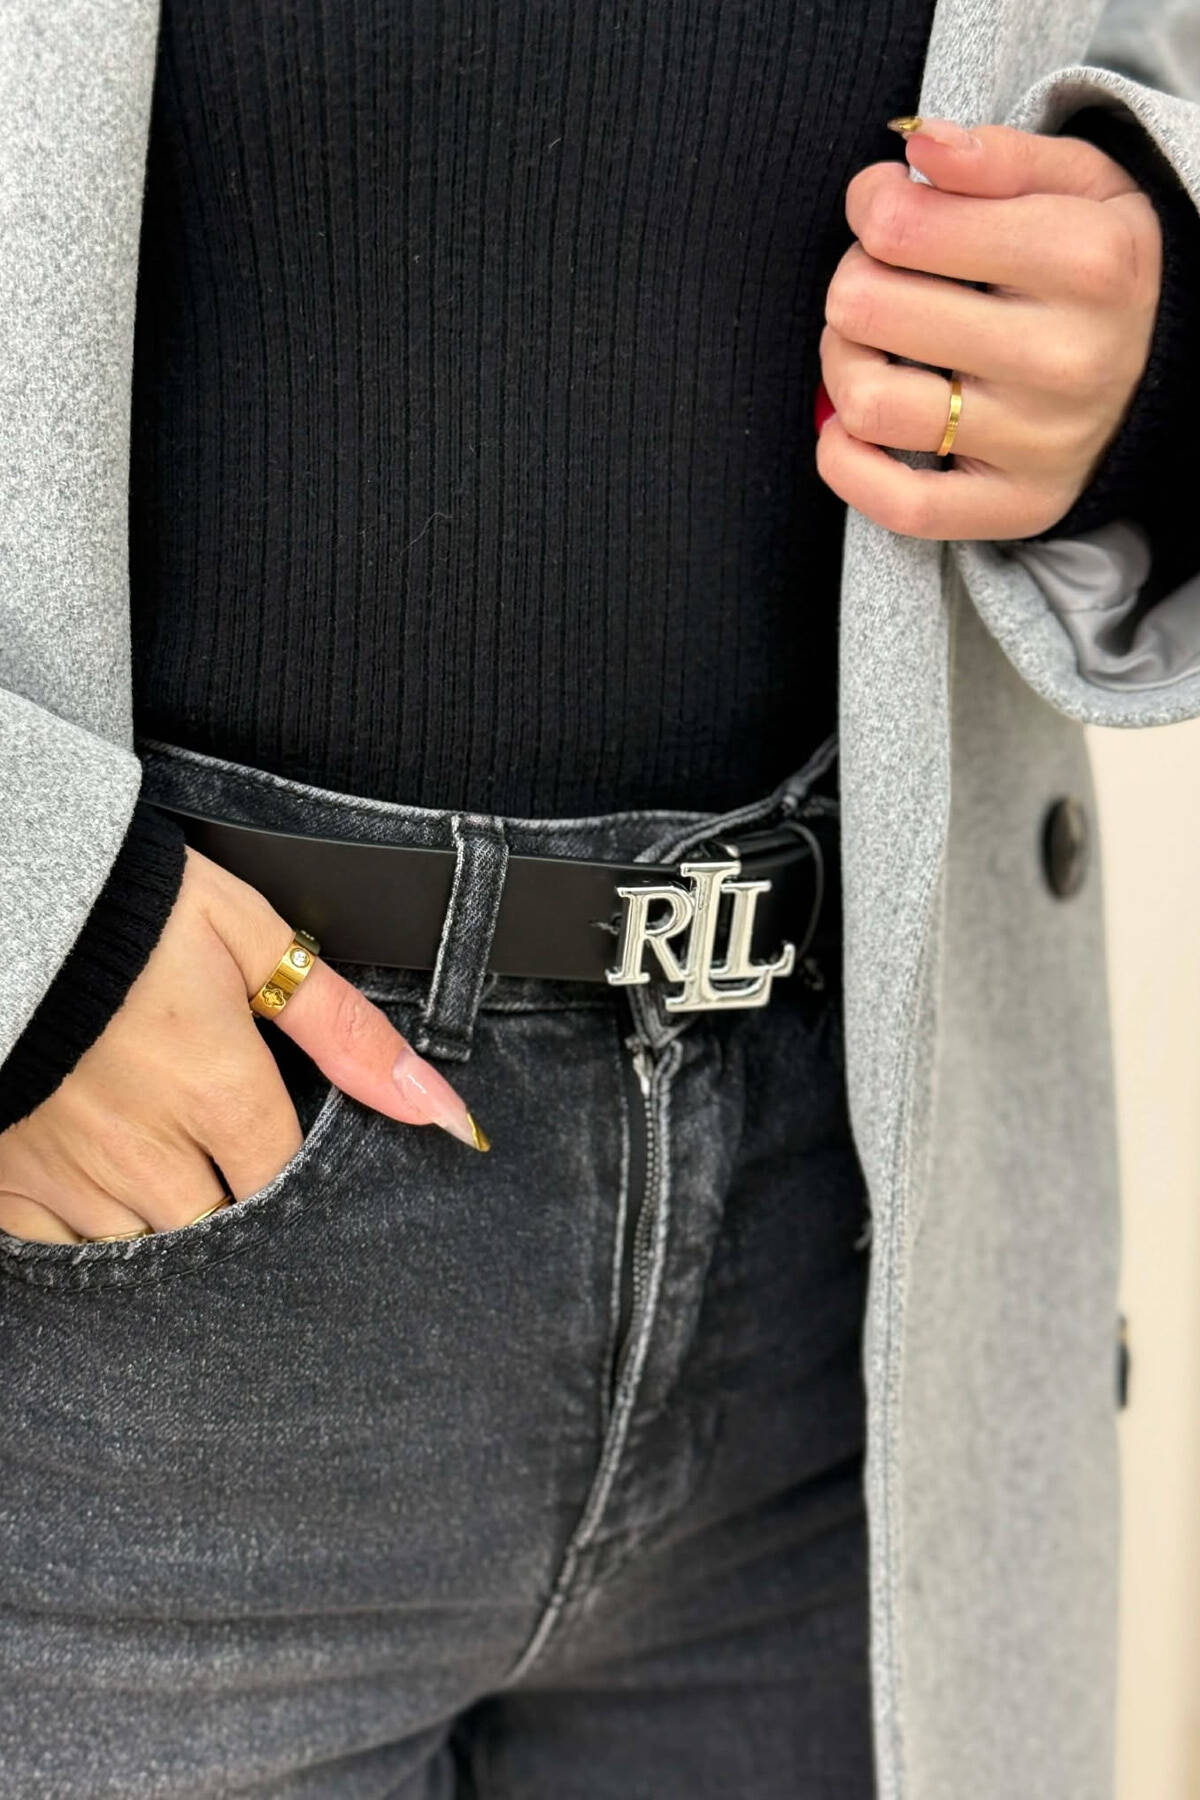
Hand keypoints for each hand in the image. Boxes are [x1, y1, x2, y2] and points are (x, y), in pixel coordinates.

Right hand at [0, 846, 485, 1243]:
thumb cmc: (128, 909)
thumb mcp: (252, 941)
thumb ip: (345, 1031)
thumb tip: (435, 1106)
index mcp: (220, 1094)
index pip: (288, 1186)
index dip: (297, 1180)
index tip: (287, 1157)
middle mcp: (149, 1152)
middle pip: (222, 1231)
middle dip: (234, 1208)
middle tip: (225, 1162)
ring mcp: (72, 1174)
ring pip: (143, 1250)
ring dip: (165, 1222)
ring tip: (163, 1166)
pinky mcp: (8, 1179)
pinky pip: (58, 1254)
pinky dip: (84, 1234)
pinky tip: (99, 1188)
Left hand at [815, 117, 1162, 539]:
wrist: (1173, 367)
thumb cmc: (1103, 265)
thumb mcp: (1080, 184)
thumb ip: (997, 157)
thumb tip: (919, 145)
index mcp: (1083, 260)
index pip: (902, 226)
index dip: (870, 205)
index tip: (884, 208)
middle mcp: (1063, 358)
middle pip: (866, 309)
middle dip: (851, 280)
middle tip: (879, 279)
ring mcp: (1040, 443)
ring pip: (868, 404)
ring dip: (841, 365)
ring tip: (872, 347)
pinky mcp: (1017, 506)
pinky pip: (898, 505)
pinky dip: (846, 464)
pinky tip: (853, 425)